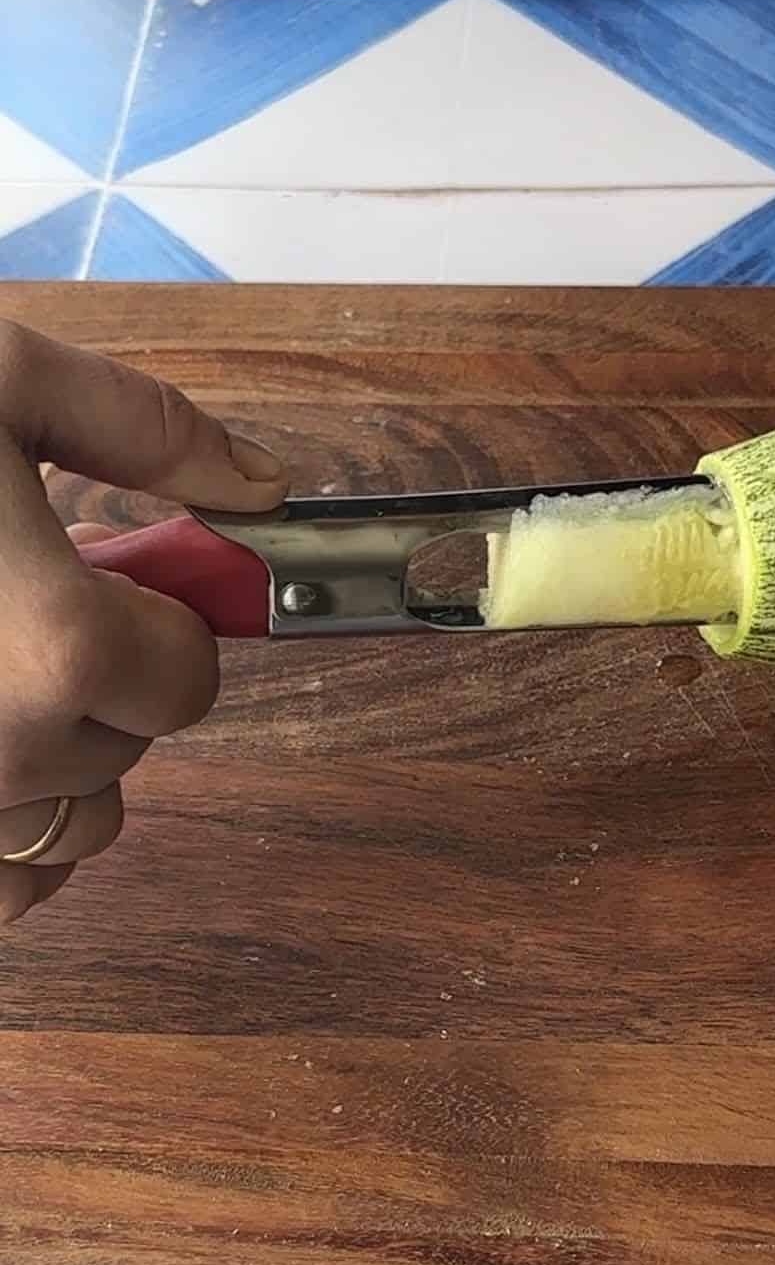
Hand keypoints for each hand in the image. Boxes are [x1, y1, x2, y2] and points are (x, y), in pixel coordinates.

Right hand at [0, 322, 285, 922]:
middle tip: (11, 603)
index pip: (188, 679)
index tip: (115, 584)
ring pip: (68, 835)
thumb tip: (261, 484)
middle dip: (96, 680)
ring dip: (49, 763)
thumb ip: (142, 429)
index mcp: (58, 651)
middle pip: (126, 751)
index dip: (159, 623)